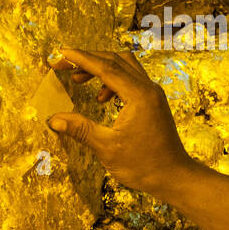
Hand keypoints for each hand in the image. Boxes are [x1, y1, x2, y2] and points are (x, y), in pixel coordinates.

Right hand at [45, 46, 198, 195]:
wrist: (174, 176)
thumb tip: (54, 120)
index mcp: (138, 96)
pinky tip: (101, 99)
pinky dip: (113, 80)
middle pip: (115, 60)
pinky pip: (131, 79)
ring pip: (125, 66)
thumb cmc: (144, 165)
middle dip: (88, 59)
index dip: (81, 58)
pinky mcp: (153, 101)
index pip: (106, 67)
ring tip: (78, 81)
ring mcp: (153, 94)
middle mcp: (148, 89)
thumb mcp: (107, 148)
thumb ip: (80, 130)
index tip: (61, 52)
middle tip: (64, 64)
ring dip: (101, 68)